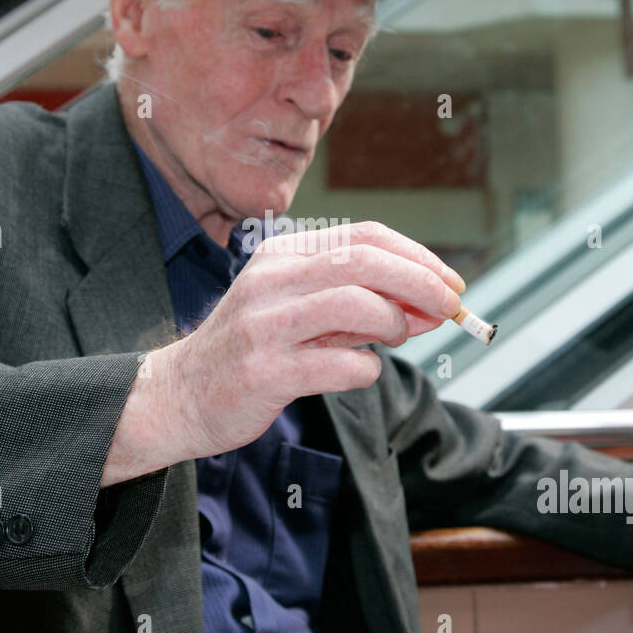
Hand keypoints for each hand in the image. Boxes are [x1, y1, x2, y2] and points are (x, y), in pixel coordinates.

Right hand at [106, 221, 464, 482]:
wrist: (180, 395)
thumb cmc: (250, 351)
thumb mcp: (301, 312)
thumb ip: (360, 305)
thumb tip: (429, 304)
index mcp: (282, 256)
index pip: (364, 237)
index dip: (418, 257)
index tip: (451, 282)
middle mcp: (272, 280)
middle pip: (366, 262)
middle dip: (421, 282)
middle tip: (451, 306)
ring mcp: (266, 325)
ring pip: (355, 303)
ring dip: (394, 322)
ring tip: (397, 338)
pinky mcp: (265, 371)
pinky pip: (340, 365)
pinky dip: (366, 369)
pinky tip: (358, 371)